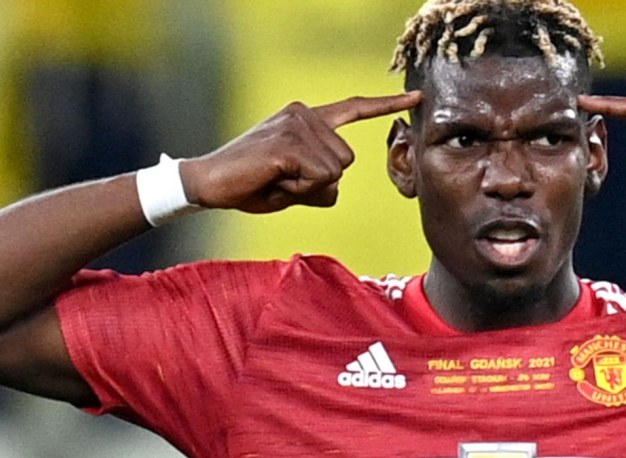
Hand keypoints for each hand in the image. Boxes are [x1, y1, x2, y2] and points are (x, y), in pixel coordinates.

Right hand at [180, 91, 421, 213]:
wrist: (209, 183)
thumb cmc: (252, 184)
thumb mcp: (295, 184)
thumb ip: (321, 179)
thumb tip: (335, 185)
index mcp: (307, 118)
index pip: (353, 108)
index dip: (386, 105)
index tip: (415, 99)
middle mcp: (304, 114)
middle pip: (346, 162)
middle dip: (320, 183)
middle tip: (284, 181)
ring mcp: (296, 125)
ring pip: (335, 172)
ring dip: (308, 188)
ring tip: (277, 180)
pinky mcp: (288, 144)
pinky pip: (319, 179)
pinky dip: (299, 190)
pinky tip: (274, 180)